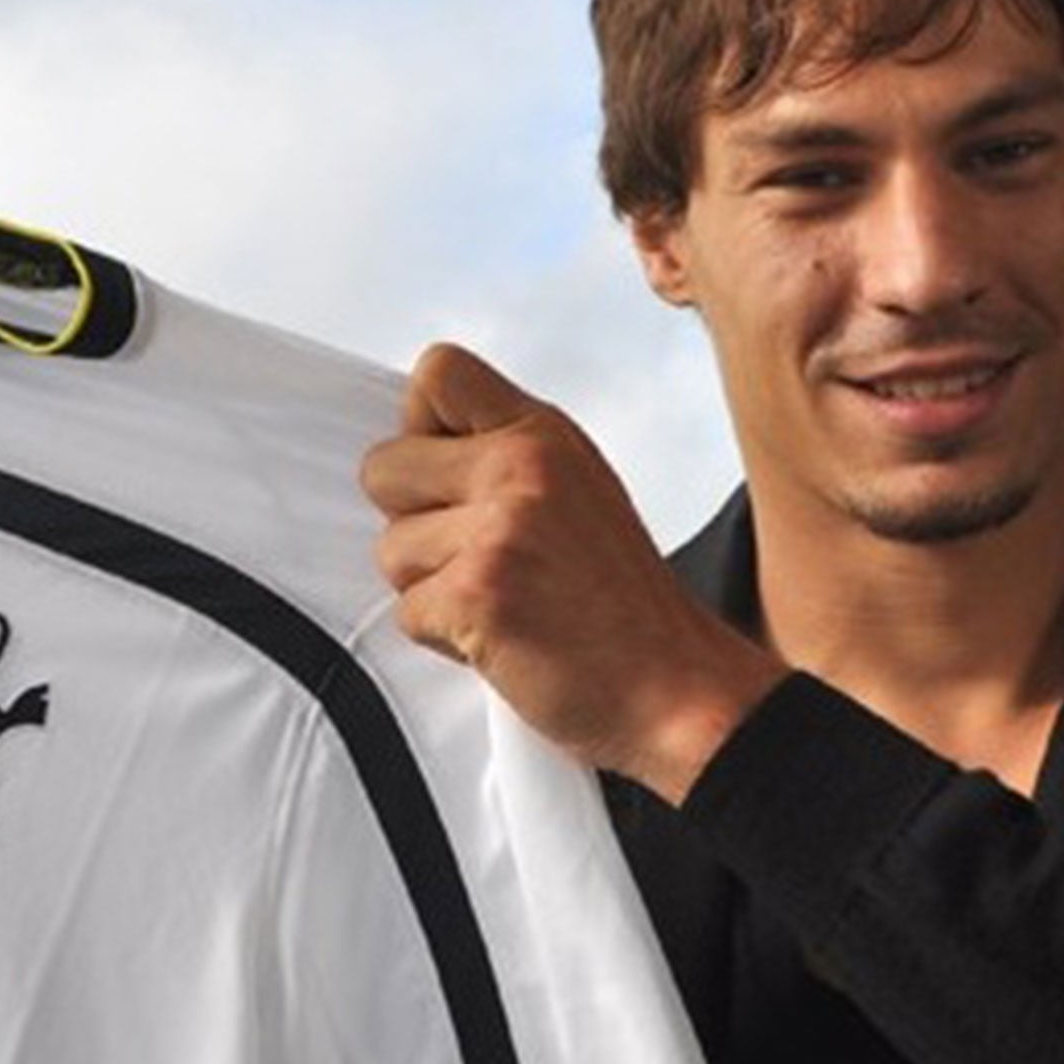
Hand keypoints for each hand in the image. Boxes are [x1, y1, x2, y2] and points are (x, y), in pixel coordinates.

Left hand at [359, 343, 786, 802]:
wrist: (679, 689)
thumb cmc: (626, 607)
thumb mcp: (580, 491)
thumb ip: (507, 457)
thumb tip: (423, 448)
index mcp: (543, 435)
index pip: (436, 374)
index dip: (421, 427)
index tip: (448, 475)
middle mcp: (520, 468)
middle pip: (383, 467)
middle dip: (413, 523)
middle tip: (476, 557)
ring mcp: (498, 530)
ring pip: (390, 549)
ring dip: (430, 588)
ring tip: (501, 602)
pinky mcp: (477, 594)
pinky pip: (406, 612)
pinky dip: (443, 638)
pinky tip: (502, 638)